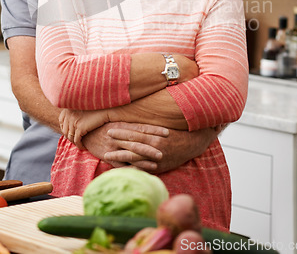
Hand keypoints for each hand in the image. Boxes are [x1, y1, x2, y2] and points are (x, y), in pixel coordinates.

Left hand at [59, 108, 109, 149]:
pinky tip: (84, 147)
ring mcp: (73, 122)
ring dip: (75, 143)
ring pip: (71, 137)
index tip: (72, 134)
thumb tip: (67, 126)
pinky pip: (77, 140)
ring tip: (81, 145)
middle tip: (77, 141)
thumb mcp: (80, 109)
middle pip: (65, 131)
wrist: (105, 109)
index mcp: (66, 110)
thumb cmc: (94, 109)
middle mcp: (68, 115)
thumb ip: (72, 115)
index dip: (66, 130)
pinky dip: (80, 145)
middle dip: (70, 138)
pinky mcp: (80, 128)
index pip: (62, 123)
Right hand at [83, 122, 169, 170]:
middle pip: (138, 141)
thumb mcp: (117, 123)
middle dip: (152, 145)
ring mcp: (114, 147)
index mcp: (122, 126)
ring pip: (131, 152)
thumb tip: (148, 127)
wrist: (85, 134)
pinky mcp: (109, 157)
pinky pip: (123, 163)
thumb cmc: (104, 127)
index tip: (167, 132)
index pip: (141, 128)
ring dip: (145, 156)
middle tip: (165, 148)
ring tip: (158, 159)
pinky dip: (133, 166)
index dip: (154, 130)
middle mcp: (119, 136)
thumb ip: (131, 125)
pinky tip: (143, 169)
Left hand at [104, 126, 218, 173]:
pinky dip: (132, 169)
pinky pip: (143, 169)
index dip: (121, 132)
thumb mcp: (162, 128)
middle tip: (104, 142)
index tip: (109, 131)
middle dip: (117, 143)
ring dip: (120, 157)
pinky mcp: (159, 168)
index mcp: (155, 136)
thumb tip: (133, 126)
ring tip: (107, 156)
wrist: (192, 144)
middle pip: (132, 145)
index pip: (134, 134)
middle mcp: (155, 147)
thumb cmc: (175, 133)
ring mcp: (156, 159)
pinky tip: (121, 170)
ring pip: (135, 158)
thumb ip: (148, 128)